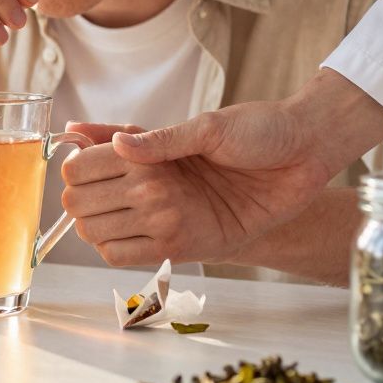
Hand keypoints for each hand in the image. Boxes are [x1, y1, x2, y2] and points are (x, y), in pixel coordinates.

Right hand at [83, 70, 382, 263]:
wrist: (305, 157)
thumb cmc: (260, 132)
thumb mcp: (209, 127)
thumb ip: (160, 139)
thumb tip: (116, 144)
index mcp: (147, 150)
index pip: (84, 163)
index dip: (77, 165)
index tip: (81, 161)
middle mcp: (147, 183)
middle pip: (82, 200)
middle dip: (84, 196)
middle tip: (107, 190)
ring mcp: (161, 214)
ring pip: (97, 230)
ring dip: (101, 222)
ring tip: (129, 210)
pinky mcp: (181, 241)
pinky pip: (127, 255)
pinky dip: (118, 250)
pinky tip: (133, 236)